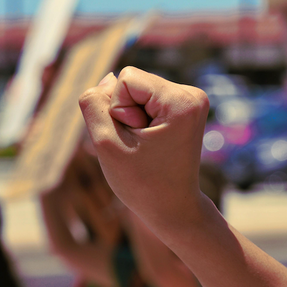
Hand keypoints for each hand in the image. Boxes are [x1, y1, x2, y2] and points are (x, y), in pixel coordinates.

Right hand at [79, 67, 209, 230]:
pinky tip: (151, 141)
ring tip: (146, 145)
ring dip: (132, 117)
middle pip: (132, 82)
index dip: (118, 110)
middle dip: (125, 113)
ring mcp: (191, 99)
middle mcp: (192, 94)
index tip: (137, 139)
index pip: (126, 79)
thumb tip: (108, 78)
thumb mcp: (106, 144)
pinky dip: (140, 119)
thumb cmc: (142, 183)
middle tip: (141, 145)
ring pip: (136, 90)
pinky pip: (146, 98)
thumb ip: (94, 104)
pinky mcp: (185, 106)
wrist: (174, 208)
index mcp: (181, 101)